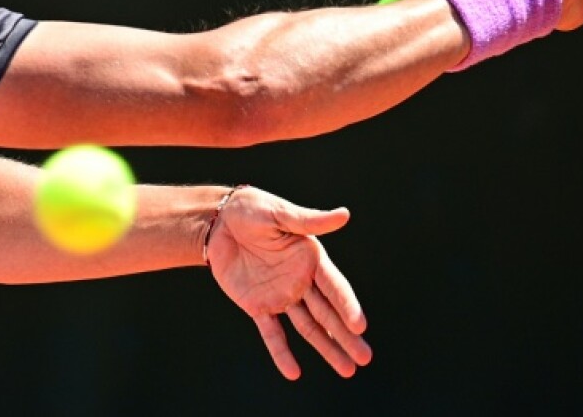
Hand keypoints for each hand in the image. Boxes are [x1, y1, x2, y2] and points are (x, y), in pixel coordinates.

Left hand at [205, 186, 372, 379]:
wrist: (218, 221)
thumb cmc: (252, 209)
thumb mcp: (280, 213)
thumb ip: (310, 221)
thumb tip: (344, 215)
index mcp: (311, 258)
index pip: (334, 286)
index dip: (347, 306)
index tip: (359, 326)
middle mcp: (301, 280)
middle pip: (327, 313)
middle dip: (346, 336)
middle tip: (364, 358)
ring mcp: (281, 295)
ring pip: (307, 327)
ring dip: (326, 348)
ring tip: (346, 370)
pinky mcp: (258, 305)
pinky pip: (272, 333)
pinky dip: (281, 353)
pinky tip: (293, 372)